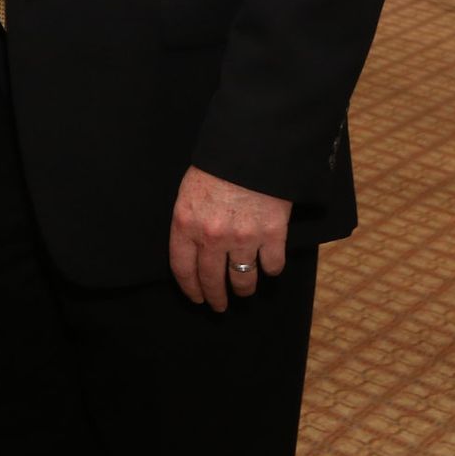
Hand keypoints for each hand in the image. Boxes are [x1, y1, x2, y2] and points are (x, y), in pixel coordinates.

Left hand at [168, 165, 291, 310]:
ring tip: (244, 291)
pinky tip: (268, 267)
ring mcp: (243, 238)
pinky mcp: (272, 235)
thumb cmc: (216, 167)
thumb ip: (189, 221)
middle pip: (212, 279)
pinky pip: (272, 266)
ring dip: (243, 289)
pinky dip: (271, 269)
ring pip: (243, 279)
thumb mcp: (189, 191)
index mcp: (186, 223)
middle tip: (219, 306)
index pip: (182, 268)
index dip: (190, 288)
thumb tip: (192, 248)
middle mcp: (212, 236)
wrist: (251, 149)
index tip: (196, 298)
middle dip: (215, 297)